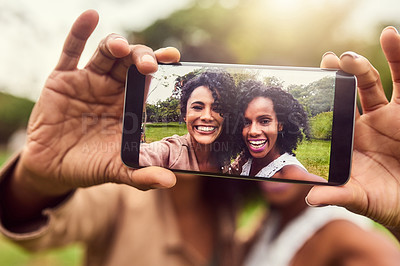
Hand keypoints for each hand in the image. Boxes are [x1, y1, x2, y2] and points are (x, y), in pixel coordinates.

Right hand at [16, 10, 178, 195]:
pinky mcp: (62, 79)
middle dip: (140, 57)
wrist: (53, 169)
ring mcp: (88, 81)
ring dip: (115, 44)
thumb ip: (141, 174)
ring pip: (105, 53)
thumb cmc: (90, 166)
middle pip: (130, 62)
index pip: (148, 81)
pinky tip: (90, 16)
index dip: (161, 67)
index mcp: (129, 105)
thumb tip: (170, 182)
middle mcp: (112, 88)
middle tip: (149, 64)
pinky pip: (71, 51)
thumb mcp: (116, 169)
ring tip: (121, 47)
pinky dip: (79, 32)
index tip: (174, 58)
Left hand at [306, 27, 399, 230]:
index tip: (310, 81)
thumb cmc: (382, 200)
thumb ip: (336, 194)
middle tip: (329, 60)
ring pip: (374, 82)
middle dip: (340, 74)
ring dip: (364, 65)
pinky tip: (392, 38)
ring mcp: (387, 115)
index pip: (331, 111)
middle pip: (349, 92)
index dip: (323, 97)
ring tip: (353, 54)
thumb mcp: (358, 197)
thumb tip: (310, 197)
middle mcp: (364, 123)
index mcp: (347, 138)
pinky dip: (398, 59)